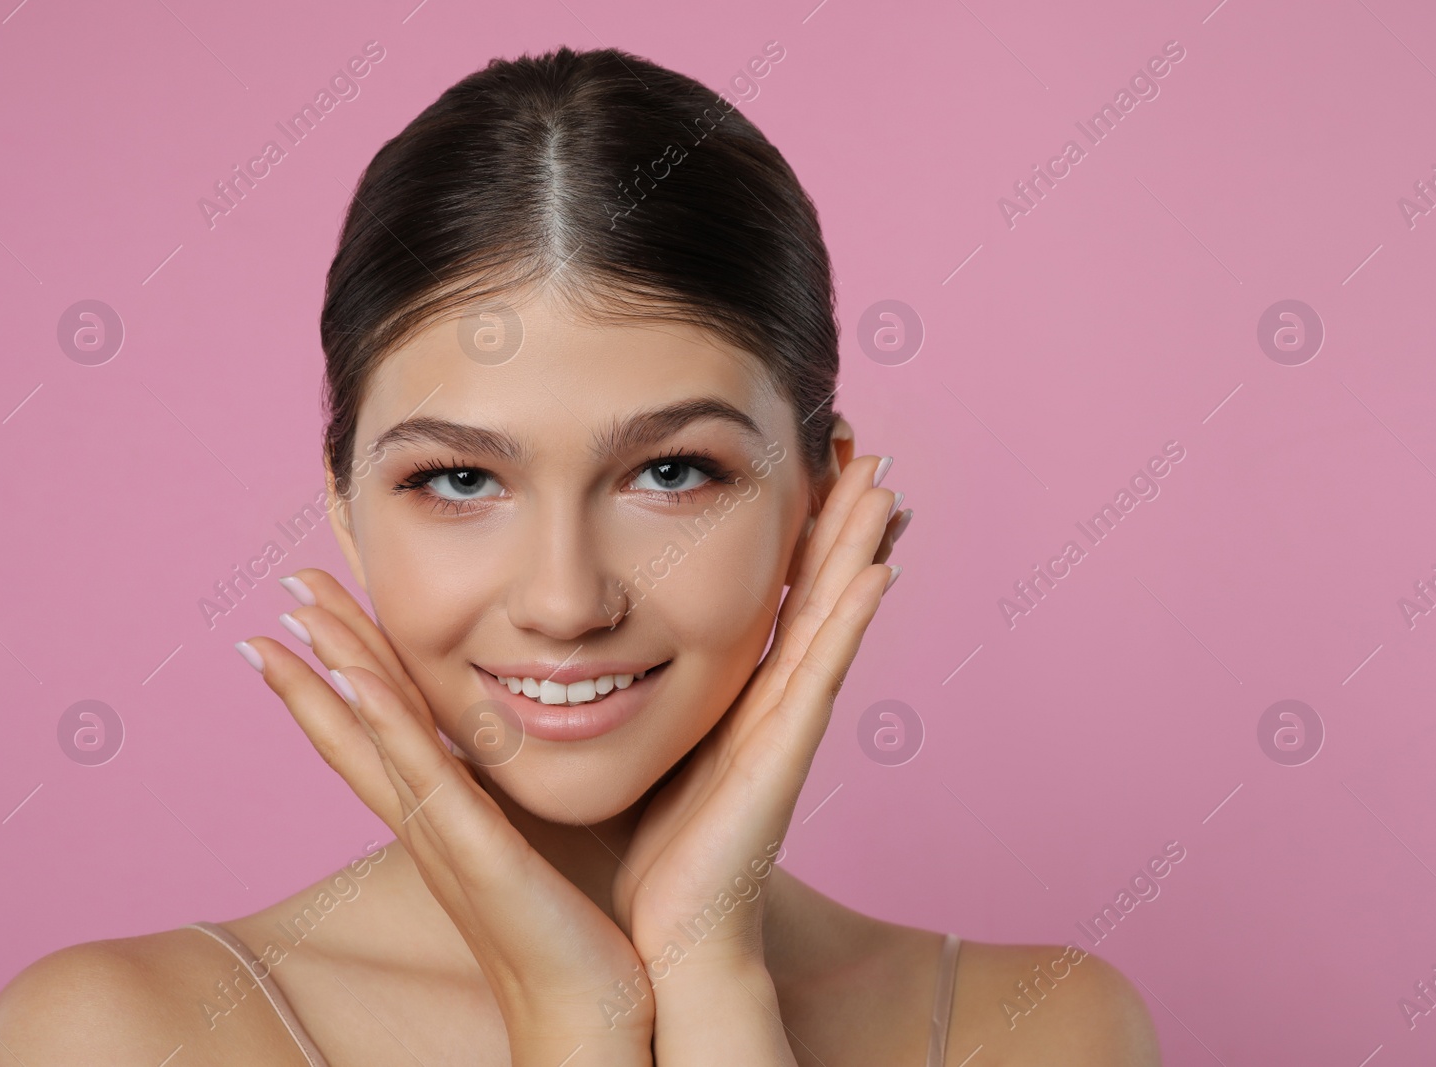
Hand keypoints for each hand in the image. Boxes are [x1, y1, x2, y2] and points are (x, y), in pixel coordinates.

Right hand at [238, 570, 652, 1065]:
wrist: (589, 1014)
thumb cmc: (575, 932)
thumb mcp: (542, 836)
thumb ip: (525, 786)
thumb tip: (542, 729)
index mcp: (445, 814)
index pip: (384, 724)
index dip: (348, 664)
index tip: (321, 605)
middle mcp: (429, 822)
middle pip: (360, 719)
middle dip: (323, 649)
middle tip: (288, 581)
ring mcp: (443, 839)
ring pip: (374, 739)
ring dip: (332, 673)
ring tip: (290, 615)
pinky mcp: (475, 859)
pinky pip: (422, 782)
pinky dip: (384, 727)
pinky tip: (358, 679)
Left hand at [614, 453, 903, 972]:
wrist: (656, 941)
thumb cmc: (632, 857)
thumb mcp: (617, 750)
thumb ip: (600, 697)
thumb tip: (552, 649)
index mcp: (727, 700)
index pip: (764, 597)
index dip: (787, 535)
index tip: (797, 468)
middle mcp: (765, 703)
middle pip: (809, 591)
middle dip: (835, 520)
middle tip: (859, 448)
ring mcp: (782, 725)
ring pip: (828, 614)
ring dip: (856, 546)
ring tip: (883, 481)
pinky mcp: (785, 754)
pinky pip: (822, 670)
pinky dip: (851, 617)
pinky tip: (880, 566)